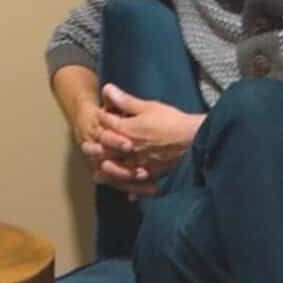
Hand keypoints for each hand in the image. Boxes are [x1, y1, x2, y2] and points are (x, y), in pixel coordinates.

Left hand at [80, 85, 203, 199]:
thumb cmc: (172, 121)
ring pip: (119, 171)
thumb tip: (107, 88)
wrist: (196, 139)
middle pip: (107, 151)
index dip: (101, 119)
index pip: (107, 125)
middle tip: (86, 149)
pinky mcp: (154, 174)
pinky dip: (133, 189)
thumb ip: (125, 101)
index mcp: (127, 131)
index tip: (97, 115)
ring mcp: (141, 164)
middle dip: (95, 149)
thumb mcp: (148, 107)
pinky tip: (130, 195)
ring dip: (107, 172)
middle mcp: (131, 150)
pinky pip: (140, 184)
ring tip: (98, 174)